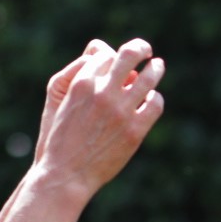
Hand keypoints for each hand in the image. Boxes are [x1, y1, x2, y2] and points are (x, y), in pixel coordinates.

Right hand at [34, 37, 163, 196]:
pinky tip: (152, 99)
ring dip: (155, 68)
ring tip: (157, 66)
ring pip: (149, 78)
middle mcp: (103, 93)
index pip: (106, 55)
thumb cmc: (63, 140)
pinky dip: (155, 98)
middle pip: (129, 55)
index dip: (113, 56)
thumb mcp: (63, 104)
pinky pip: (155, 104)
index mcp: (82, 84)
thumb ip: (83, 83)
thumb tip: (104, 65)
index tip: (119, 60)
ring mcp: (121, 111)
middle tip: (145, 50)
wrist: (66, 174)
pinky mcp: (135, 130)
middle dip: (140, 48)